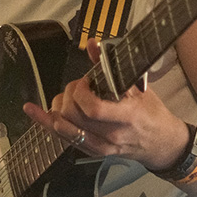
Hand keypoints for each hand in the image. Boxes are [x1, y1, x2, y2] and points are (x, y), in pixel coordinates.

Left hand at [22, 39, 188, 170]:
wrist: (162, 144)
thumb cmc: (153, 114)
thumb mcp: (139, 88)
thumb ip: (113, 67)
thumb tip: (93, 44)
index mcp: (127, 117)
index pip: (92, 108)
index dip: (81, 92)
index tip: (87, 81)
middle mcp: (111, 135)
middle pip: (73, 115)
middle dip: (69, 94)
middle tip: (80, 86)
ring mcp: (100, 146)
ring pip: (63, 127)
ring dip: (58, 107)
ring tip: (66, 97)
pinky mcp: (92, 152)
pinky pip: (63, 138)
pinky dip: (46, 122)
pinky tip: (34, 111)